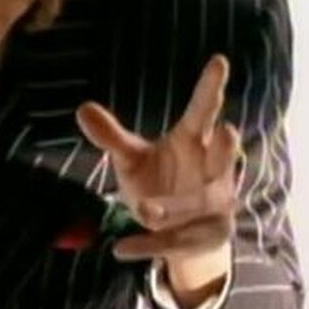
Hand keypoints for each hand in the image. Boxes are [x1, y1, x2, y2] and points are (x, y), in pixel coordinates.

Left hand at [75, 54, 242, 262]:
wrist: (185, 233)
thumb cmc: (163, 180)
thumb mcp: (134, 159)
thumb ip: (112, 138)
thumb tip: (82, 108)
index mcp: (194, 142)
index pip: (203, 111)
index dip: (211, 88)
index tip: (219, 60)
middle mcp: (213, 170)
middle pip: (224, 155)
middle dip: (225, 146)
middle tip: (227, 129)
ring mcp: (216, 205)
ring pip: (200, 203)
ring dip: (175, 206)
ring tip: (143, 210)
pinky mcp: (208, 236)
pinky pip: (178, 241)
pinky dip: (148, 245)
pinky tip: (119, 249)